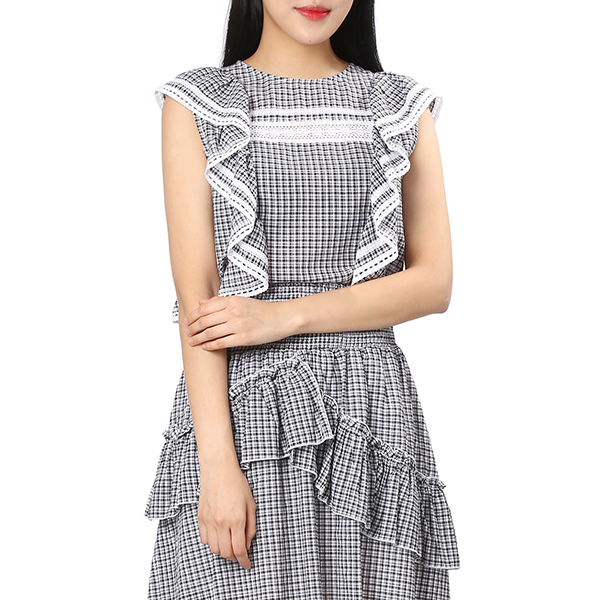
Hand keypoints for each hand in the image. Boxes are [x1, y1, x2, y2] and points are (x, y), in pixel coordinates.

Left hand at [183, 295, 296, 349]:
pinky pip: (222, 343)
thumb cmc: (262, 310)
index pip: (205, 308)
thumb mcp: (241, 300)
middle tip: (187, 333)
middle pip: (205, 320)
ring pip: (210, 333)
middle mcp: (233, 312)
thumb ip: (221, 301)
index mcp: (232, 301)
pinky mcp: (244, 338)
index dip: (192, 315)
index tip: (186, 321)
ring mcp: (238, 325)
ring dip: (198, 338)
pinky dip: (210, 345)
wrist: (281, 318)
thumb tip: (202, 302)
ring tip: (192, 342)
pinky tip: (205, 347)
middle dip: (192, 328)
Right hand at [198, 454, 256, 569]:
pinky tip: (218, 536)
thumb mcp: (251, 504)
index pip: (240, 549)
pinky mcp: (200, 517)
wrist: (218, 468)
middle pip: (226, 553)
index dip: (244, 561)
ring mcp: (209, 520)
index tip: (247, 564)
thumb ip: (251, 526)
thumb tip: (248, 544)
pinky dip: (212, 542)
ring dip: (223, 551)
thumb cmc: (236, 483)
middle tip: (240, 555)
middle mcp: (222, 522)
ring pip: (214, 548)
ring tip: (229, 545)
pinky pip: (204, 539)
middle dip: (234, 558)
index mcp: (237, 518)